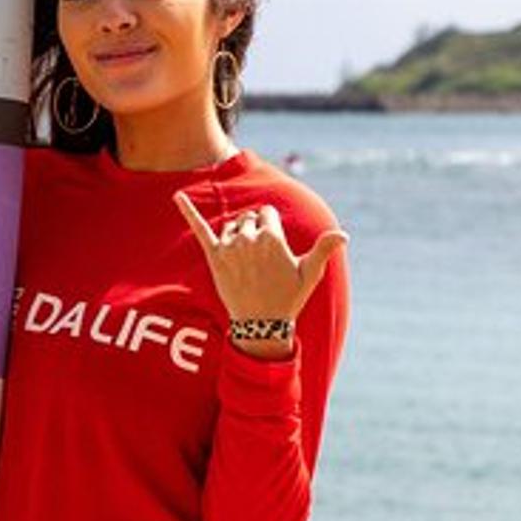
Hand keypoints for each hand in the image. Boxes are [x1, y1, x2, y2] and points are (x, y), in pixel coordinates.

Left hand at [173, 193, 346, 339]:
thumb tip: (344, 234)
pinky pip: (200, 228)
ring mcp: (230, 247)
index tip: (275, 248)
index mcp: (272, 237)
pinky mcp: (214, 257)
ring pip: (232, 226)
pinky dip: (188, 211)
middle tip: (261, 259)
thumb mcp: (309, 273)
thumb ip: (323, 250)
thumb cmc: (288, 297)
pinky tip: (177, 196)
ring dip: (238, 236)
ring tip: (247, 262)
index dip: (272, 228)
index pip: (267, 214)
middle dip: (255, 231)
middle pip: (249, 218)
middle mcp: (249, 238)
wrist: (260, 324)